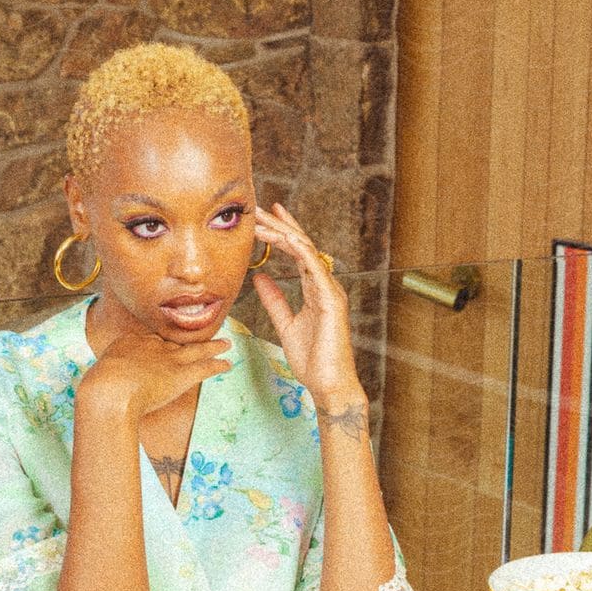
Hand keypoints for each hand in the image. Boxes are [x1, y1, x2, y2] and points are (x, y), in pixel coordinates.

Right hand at [78, 329, 229, 425]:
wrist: (109, 390)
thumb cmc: (98, 391)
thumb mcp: (97, 382)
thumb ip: (105, 386)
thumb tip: (98, 398)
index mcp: (128, 344)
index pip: (148, 342)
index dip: (158, 346)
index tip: (163, 347)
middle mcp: (151, 346)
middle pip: (174, 342)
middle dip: (187, 341)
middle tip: (199, 337)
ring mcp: (168, 359)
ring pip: (195, 350)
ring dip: (212, 347)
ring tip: (226, 343)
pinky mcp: (182, 374)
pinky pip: (205, 367)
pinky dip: (218, 365)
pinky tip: (227, 364)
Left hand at [250, 202, 363, 407]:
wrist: (328, 383)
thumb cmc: (312, 359)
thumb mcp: (286, 324)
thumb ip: (275, 300)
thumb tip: (260, 278)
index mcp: (316, 289)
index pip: (298, 253)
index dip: (283, 232)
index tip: (265, 217)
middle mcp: (325, 284)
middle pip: (301, 245)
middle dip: (280, 224)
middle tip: (260, 207)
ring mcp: (330, 290)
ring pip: (306, 251)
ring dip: (283, 232)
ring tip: (263, 219)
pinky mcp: (331, 299)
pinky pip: (315, 267)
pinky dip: (299, 250)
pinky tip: (284, 237)